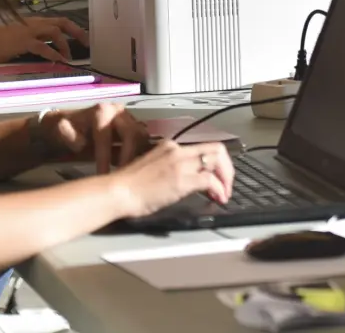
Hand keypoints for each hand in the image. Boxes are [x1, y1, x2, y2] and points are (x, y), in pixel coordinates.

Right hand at [0, 16, 89, 63]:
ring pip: (54, 31)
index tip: (84, 37)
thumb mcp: (19, 38)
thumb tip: (49, 50)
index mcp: (33, 22)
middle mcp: (33, 23)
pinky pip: (42, 46)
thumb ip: (35, 41)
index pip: (58, 21)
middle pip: (61, 22)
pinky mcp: (22, 41)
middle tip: (87, 43)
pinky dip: (52, 53)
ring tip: (68, 57)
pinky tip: (58, 60)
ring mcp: (28, 31)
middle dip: (77, 31)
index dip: (73, 28)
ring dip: (65, 44)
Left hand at [40, 103, 149, 168]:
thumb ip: (67, 134)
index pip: (106, 136)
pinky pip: (145, 141)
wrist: (75, 122)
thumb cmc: (69, 129)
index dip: (104, 157)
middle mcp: (119, 112)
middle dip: (128, 157)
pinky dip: (141, 155)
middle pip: (132, 133)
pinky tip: (135, 168)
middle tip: (122, 176)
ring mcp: (130, 118)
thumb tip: (80, 143)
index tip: (102, 176)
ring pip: (143, 136)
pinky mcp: (137, 127)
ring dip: (138, 155)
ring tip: (129, 172)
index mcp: (101, 111)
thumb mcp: (61, 130)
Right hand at [113, 139, 233, 215]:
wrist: (117, 192)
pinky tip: (217, 199)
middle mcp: (177, 150)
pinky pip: (210, 179)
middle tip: (227, 185)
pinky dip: (218, 189)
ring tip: (224, 194)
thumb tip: (189, 180)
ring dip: (226, 179)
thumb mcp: (154, 170)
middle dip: (227, 168)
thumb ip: (172, 170)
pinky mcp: (181, 178)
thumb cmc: (129, 187)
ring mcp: (180, 163)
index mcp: (170, 147)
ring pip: (217, 161)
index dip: (215, 163)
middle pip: (216, 149)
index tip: (217, 177)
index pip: (202, 148)